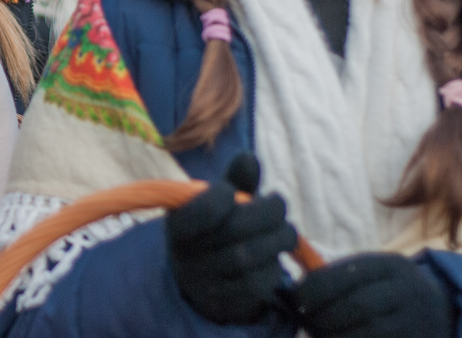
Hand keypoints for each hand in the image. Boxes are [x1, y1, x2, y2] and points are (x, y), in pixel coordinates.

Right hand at [167, 154, 297, 323]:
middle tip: (278, 204)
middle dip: (265, 213)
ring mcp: (204, 283)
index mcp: (177, 224)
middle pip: (233, 231)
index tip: (230, 189)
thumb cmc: (214, 230)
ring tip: (284, 230)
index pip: (200, 208)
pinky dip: (274, 266)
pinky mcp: (226, 304)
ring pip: (249, 257)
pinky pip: (258, 283)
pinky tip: (274, 256)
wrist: (202, 282)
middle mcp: (185, 255)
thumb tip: (250, 157)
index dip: (221, 195)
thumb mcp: (218, 203)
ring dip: (277, 238)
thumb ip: (234, 180)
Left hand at [287, 253, 451, 337]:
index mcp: (390, 264)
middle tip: (303, 321)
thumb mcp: (368, 271)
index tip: (295, 299)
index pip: (347, 273)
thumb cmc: (384, 288)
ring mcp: (417, 320)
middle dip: (324, 315)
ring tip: (315, 334)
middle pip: (359, 304)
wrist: (438, 310)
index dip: (316, 287)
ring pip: (369, 331)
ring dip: (335, 336)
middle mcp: (408, 290)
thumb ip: (332, 267)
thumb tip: (289, 257)